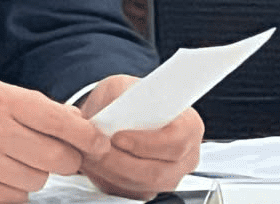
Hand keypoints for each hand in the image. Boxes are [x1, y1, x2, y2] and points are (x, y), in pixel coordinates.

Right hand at [0, 71, 107, 202]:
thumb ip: (23, 102)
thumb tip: (67, 120)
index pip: (58, 120)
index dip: (86, 135)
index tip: (99, 142)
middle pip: (57, 158)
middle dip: (66, 158)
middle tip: (56, 154)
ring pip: (37, 180)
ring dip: (34, 173)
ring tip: (12, 158)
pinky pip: (15, 199)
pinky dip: (14, 190)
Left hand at [77, 75, 203, 199]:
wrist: (114, 114)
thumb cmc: (124, 99)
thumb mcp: (119, 86)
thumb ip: (118, 98)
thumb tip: (112, 115)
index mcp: (188, 125)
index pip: (177, 141)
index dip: (147, 142)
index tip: (118, 136)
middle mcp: (186, 156)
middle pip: (157, 171)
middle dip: (120, 161)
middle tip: (96, 147)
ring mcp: (170, 177)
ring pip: (141, 185)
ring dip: (111, 170)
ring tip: (91, 152)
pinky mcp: (150, 190)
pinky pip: (129, 193)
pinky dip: (108, 179)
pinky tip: (95, 162)